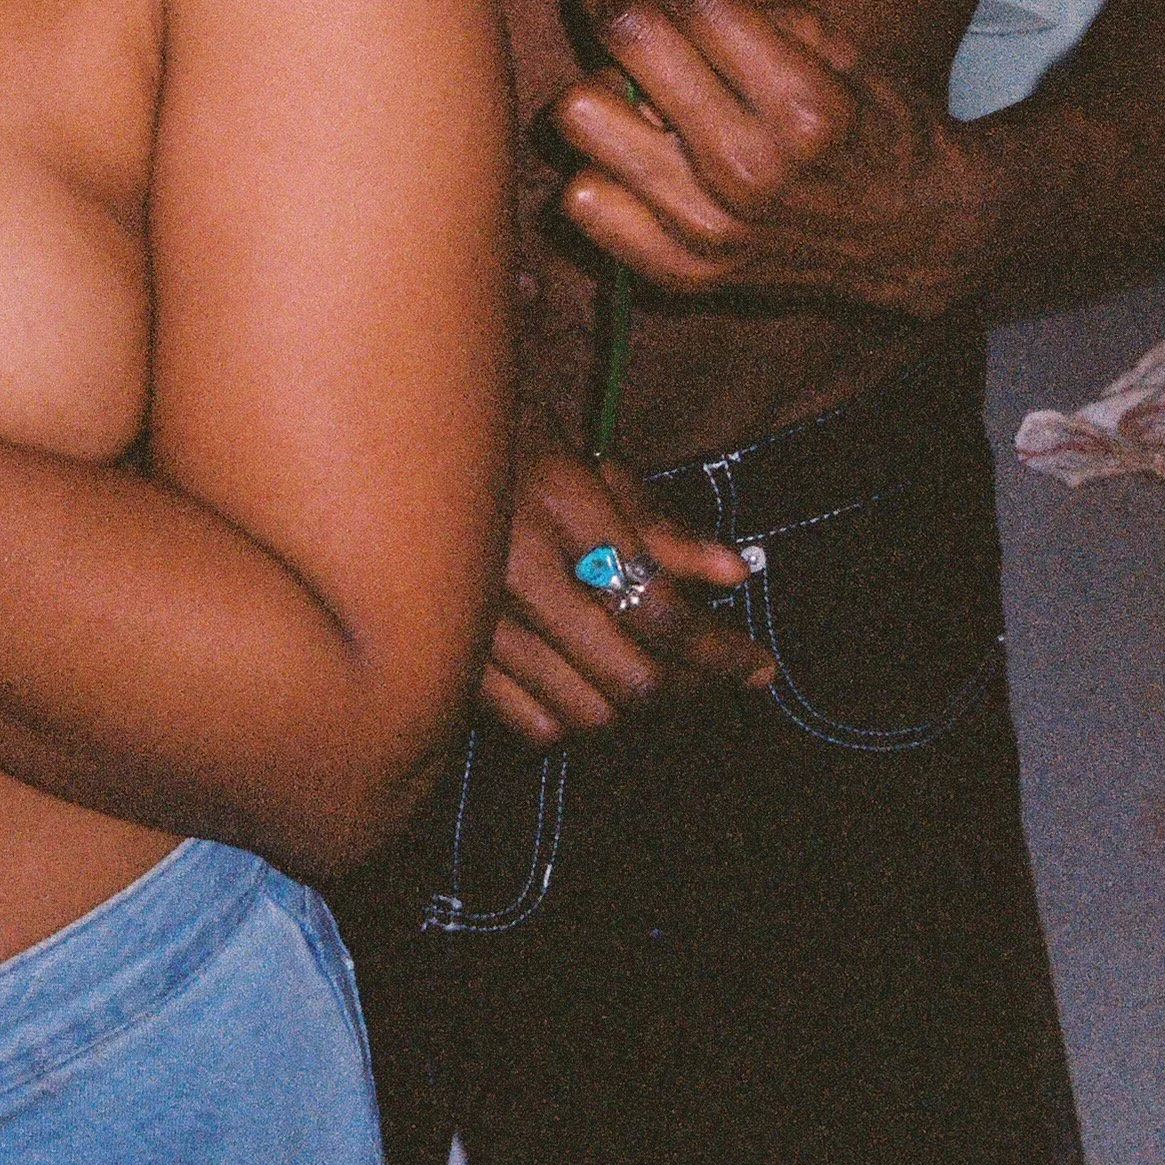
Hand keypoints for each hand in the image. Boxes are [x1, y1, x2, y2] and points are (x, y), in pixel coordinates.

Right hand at [480, 410, 771, 748]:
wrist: (404, 440)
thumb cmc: (510, 440)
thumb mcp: (590, 463)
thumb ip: (661, 525)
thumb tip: (736, 574)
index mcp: (559, 504)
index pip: (659, 609)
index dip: (720, 652)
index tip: (760, 666)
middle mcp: (517, 567)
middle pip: (630, 678)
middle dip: (692, 690)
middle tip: (720, 677)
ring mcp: (477, 618)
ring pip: (585, 714)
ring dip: (639, 710)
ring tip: (663, 678)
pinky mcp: (451, 652)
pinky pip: (532, 724)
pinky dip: (577, 721)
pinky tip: (594, 685)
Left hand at [555, 0, 989, 318]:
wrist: (919, 234)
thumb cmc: (871, 123)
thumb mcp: (838, 46)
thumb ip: (749, 10)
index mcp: (801, 100)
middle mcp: (752, 166)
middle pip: (627, 38)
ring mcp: (714, 227)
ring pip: (583, 117)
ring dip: (597, 82)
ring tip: (631, 85)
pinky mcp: (687, 272)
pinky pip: (584, 199)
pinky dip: (598, 164)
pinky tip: (634, 149)